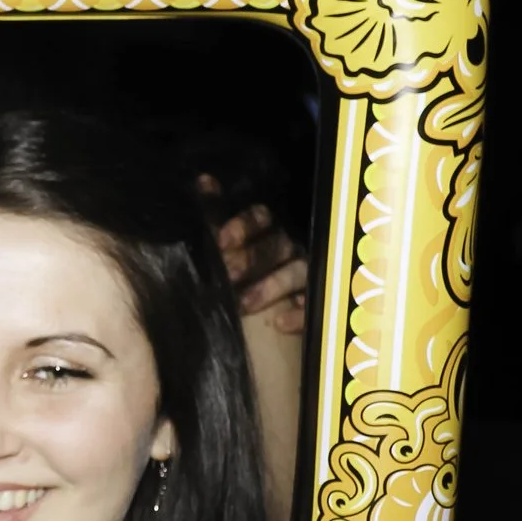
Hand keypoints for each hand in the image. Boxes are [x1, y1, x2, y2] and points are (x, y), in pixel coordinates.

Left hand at [201, 177, 307, 334]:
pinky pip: (316, 304)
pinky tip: (280, 322)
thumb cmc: (235, 282)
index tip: (222, 240)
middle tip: (228, 274)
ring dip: (270, 285)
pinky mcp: (318, 304)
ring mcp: (306, 275)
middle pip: (277, 244)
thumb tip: (203, 182)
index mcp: (263, 233)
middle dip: (252, 258)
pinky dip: (300, 312)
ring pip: (297, 271)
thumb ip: (215, 217)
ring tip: (244, 304)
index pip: (260, 218)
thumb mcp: (224, 250)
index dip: (244, 225)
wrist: (252, 338)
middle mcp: (287, 248)